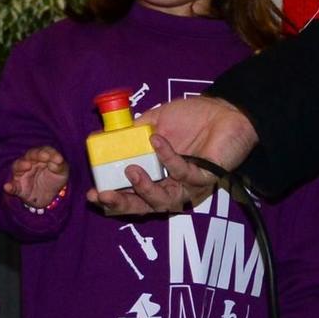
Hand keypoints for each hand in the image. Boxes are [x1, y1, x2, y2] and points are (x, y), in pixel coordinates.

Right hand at [5, 146, 69, 208]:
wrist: (50, 197)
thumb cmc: (54, 180)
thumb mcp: (62, 173)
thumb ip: (60, 166)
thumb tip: (58, 160)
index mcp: (40, 157)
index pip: (43, 151)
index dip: (50, 153)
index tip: (58, 159)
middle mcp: (29, 163)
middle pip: (29, 156)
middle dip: (35, 155)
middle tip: (43, 157)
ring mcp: (22, 175)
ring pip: (17, 167)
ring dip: (21, 165)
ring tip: (27, 166)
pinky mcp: (18, 188)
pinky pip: (12, 186)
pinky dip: (9, 186)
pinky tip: (7, 186)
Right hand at [90, 95, 258, 215]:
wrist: (226, 110)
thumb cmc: (193, 118)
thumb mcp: (156, 121)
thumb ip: (133, 131)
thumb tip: (104, 134)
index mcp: (158, 178)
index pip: (132, 196)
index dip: (113, 199)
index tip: (93, 193)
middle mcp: (173, 187)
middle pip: (145, 207)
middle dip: (122, 204)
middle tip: (103, 195)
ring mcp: (190, 186)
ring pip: (165, 201)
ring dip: (146, 189)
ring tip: (131, 171)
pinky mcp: (207, 177)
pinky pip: (184, 173)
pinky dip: (168, 157)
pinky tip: (157, 141)